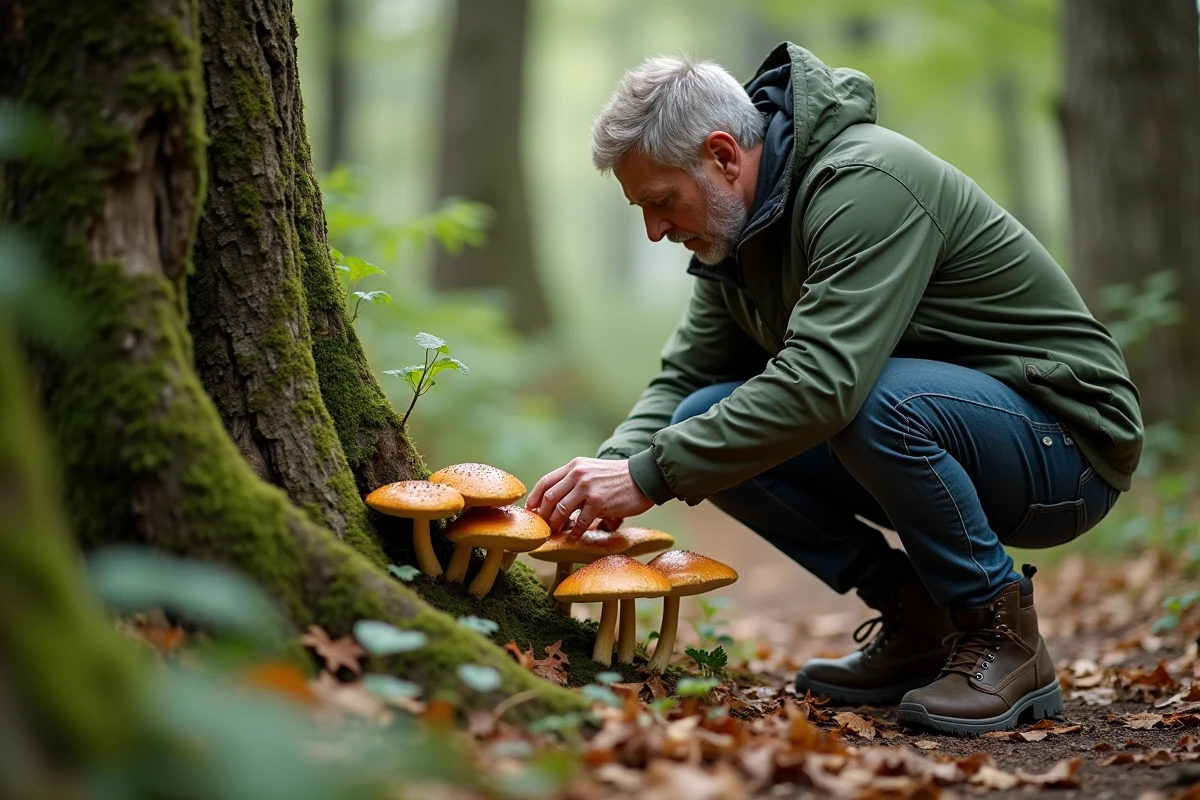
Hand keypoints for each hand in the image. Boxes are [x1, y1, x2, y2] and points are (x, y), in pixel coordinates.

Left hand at [526, 457, 651, 532]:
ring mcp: (588, 487)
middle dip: (544, 515)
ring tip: (557, 533)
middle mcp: (578, 474)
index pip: (546, 482)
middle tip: (544, 527)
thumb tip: (557, 502)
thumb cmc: (618, 478)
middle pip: (550, 498)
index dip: (535, 499)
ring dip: (556, 524)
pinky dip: (576, 531)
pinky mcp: (599, 501)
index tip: (531, 511)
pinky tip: (575, 536)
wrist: (644, 477)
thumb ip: (576, 481)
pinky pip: (580, 521)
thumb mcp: (593, 471)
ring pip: (561, 510)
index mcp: (574, 466)